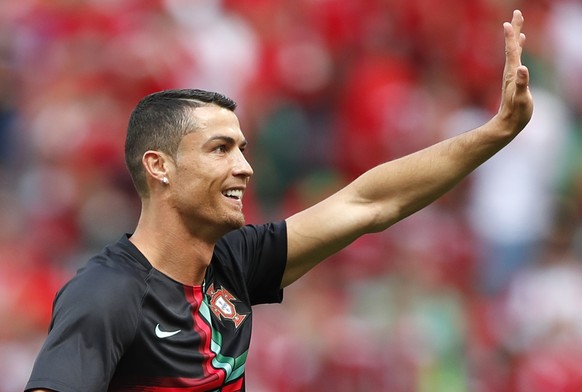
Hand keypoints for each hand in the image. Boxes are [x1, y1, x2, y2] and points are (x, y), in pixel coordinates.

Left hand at [496, 10, 533, 133]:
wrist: (507, 124)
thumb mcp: (521, 99)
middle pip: (512, 47)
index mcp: (512, 73)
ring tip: (518, 27)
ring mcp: (512, 75)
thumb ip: (522, 84)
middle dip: (515, 30)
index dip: (511, 36)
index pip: (511, 51)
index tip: (508, 21)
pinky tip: (520, 47)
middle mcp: (511, 71)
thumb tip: (522, 68)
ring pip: (514, 52)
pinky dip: (518, 50)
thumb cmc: (516, 113)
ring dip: (516, 38)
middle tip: (516, 13)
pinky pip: (517, 60)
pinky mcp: (514, 79)